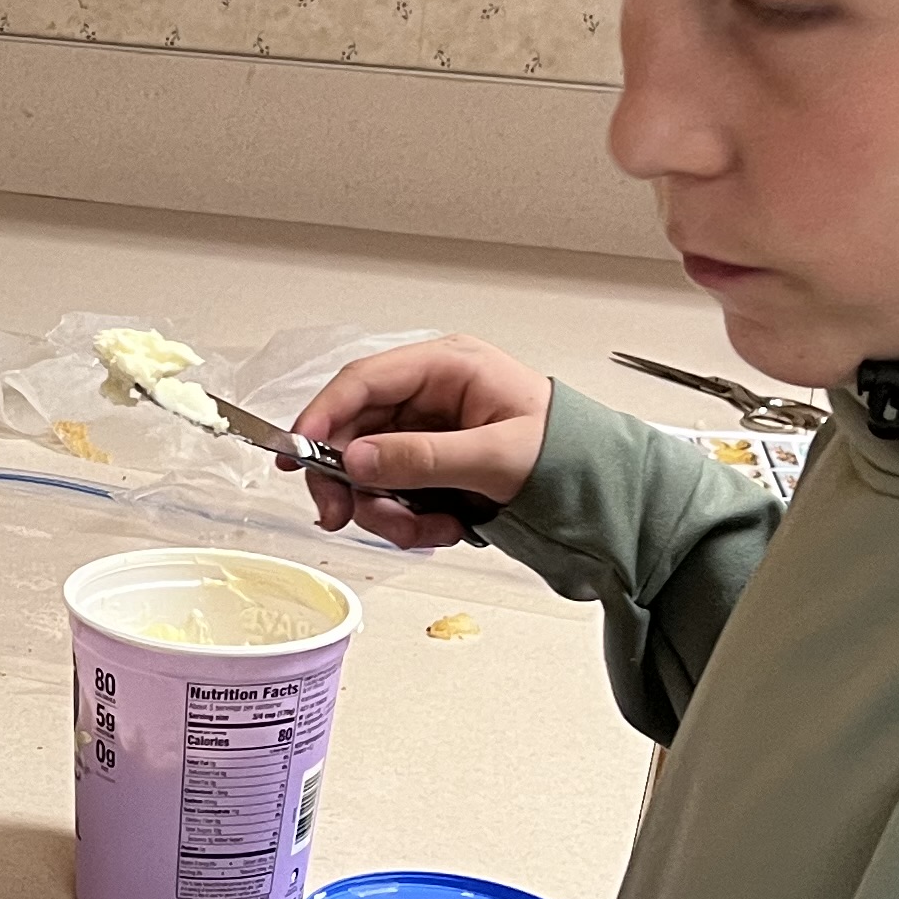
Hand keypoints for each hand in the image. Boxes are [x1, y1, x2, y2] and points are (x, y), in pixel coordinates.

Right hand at [290, 338, 553, 549]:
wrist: (602, 491)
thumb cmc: (566, 452)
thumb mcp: (496, 457)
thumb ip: (422, 458)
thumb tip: (356, 461)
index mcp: (447, 367)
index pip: (364, 381)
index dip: (323, 416)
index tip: (296, 453)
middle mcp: (428, 396)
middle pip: (354, 432)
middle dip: (351, 482)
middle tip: (341, 517)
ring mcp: (426, 434)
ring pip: (368, 472)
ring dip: (386, 511)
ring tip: (430, 531)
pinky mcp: (429, 468)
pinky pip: (393, 495)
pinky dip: (408, 521)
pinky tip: (444, 528)